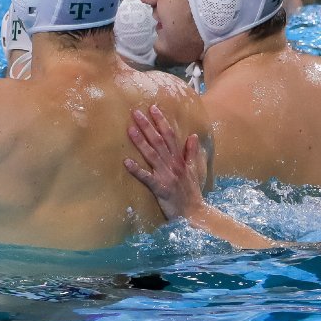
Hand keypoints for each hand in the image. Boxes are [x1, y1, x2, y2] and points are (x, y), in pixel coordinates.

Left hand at [124, 105, 207, 219]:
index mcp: (179, 159)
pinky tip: (126, 162)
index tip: (153, 108)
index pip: (170, 135)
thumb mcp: (194, 169)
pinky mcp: (160, 188)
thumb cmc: (191, 192)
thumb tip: (192, 136)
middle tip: (136, 112)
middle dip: (147, 126)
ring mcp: (166, 176)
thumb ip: (192, 152)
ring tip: (130, 130)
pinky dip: (137, 170)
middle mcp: (173, 164)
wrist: (194, 212)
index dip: (161, 121)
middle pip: (158, 141)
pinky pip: (147, 178)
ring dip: (141, 142)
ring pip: (152, 155)